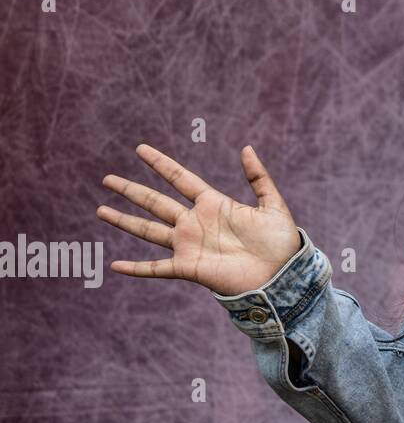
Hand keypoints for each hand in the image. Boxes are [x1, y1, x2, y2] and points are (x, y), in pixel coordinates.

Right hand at [96, 143, 303, 295]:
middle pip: (155, 202)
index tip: (140, 149)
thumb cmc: (281, 240)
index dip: (161, 164)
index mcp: (213, 203)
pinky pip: (156, 268)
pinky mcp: (189, 268)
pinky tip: (115, 265)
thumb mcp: (272, 203)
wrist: (283, 274)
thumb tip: (246, 147)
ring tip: (100, 209)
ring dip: (124, 221)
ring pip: (149, 230)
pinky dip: (136, 268)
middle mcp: (196, 222)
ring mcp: (189, 245)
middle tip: (106, 178)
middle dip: (131, 190)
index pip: (180, 179)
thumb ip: (258, 176)